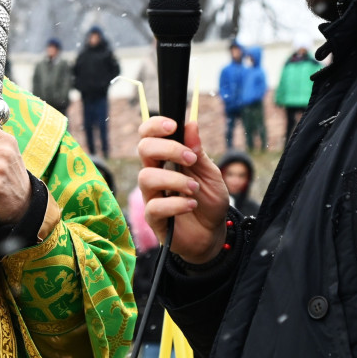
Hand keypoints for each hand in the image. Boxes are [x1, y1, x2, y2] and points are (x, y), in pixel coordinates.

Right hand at [136, 117, 229, 263]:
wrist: (213, 233)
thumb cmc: (209, 201)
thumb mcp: (210, 173)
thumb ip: (199, 151)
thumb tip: (191, 124)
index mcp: (166, 160)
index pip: (148, 136)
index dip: (154, 126)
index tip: (172, 125)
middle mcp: (154, 174)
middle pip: (143, 149)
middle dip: (167, 149)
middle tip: (190, 158)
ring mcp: (152, 196)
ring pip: (146, 177)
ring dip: (174, 180)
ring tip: (194, 189)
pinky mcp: (154, 218)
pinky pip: (155, 206)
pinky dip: (176, 204)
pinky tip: (191, 205)